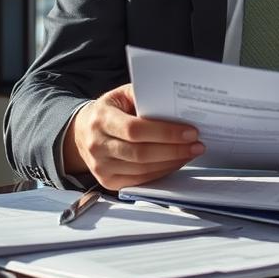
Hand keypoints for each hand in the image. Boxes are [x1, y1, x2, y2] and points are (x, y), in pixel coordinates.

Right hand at [63, 84, 204, 189]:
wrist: (82, 132)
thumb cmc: (108, 111)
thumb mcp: (121, 95)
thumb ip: (144, 97)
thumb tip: (174, 106)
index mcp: (101, 119)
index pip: (135, 130)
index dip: (165, 133)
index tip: (190, 132)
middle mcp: (97, 145)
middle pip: (141, 153)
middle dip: (174, 150)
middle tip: (196, 145)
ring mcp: (101, 167)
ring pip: (143, 170)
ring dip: (172, 163)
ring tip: (190, 153)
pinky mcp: (108, 181)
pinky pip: (140, 180)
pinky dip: (161, 172)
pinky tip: (175, 162)